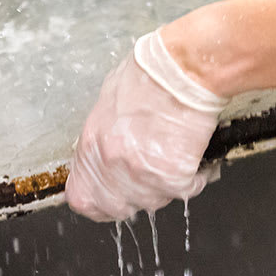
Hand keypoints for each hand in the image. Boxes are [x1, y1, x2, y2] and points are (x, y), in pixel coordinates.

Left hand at [66, 29, 227, 222]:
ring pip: (153, 202)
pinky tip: (194, 157)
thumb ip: (102, 134)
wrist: (183, 69)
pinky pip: (186, 190)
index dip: (97, 203)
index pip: (82, 197)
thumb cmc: (151, 73)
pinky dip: (194, 178)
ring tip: (174, 156)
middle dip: (133, 198)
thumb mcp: (109, 98)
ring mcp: (142, 174)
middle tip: (149, 178)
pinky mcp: (173, 176)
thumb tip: (103, 151)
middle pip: (116, 207)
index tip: (108, 201)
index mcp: (93, 143)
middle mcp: (112, 164)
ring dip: (164, 186)